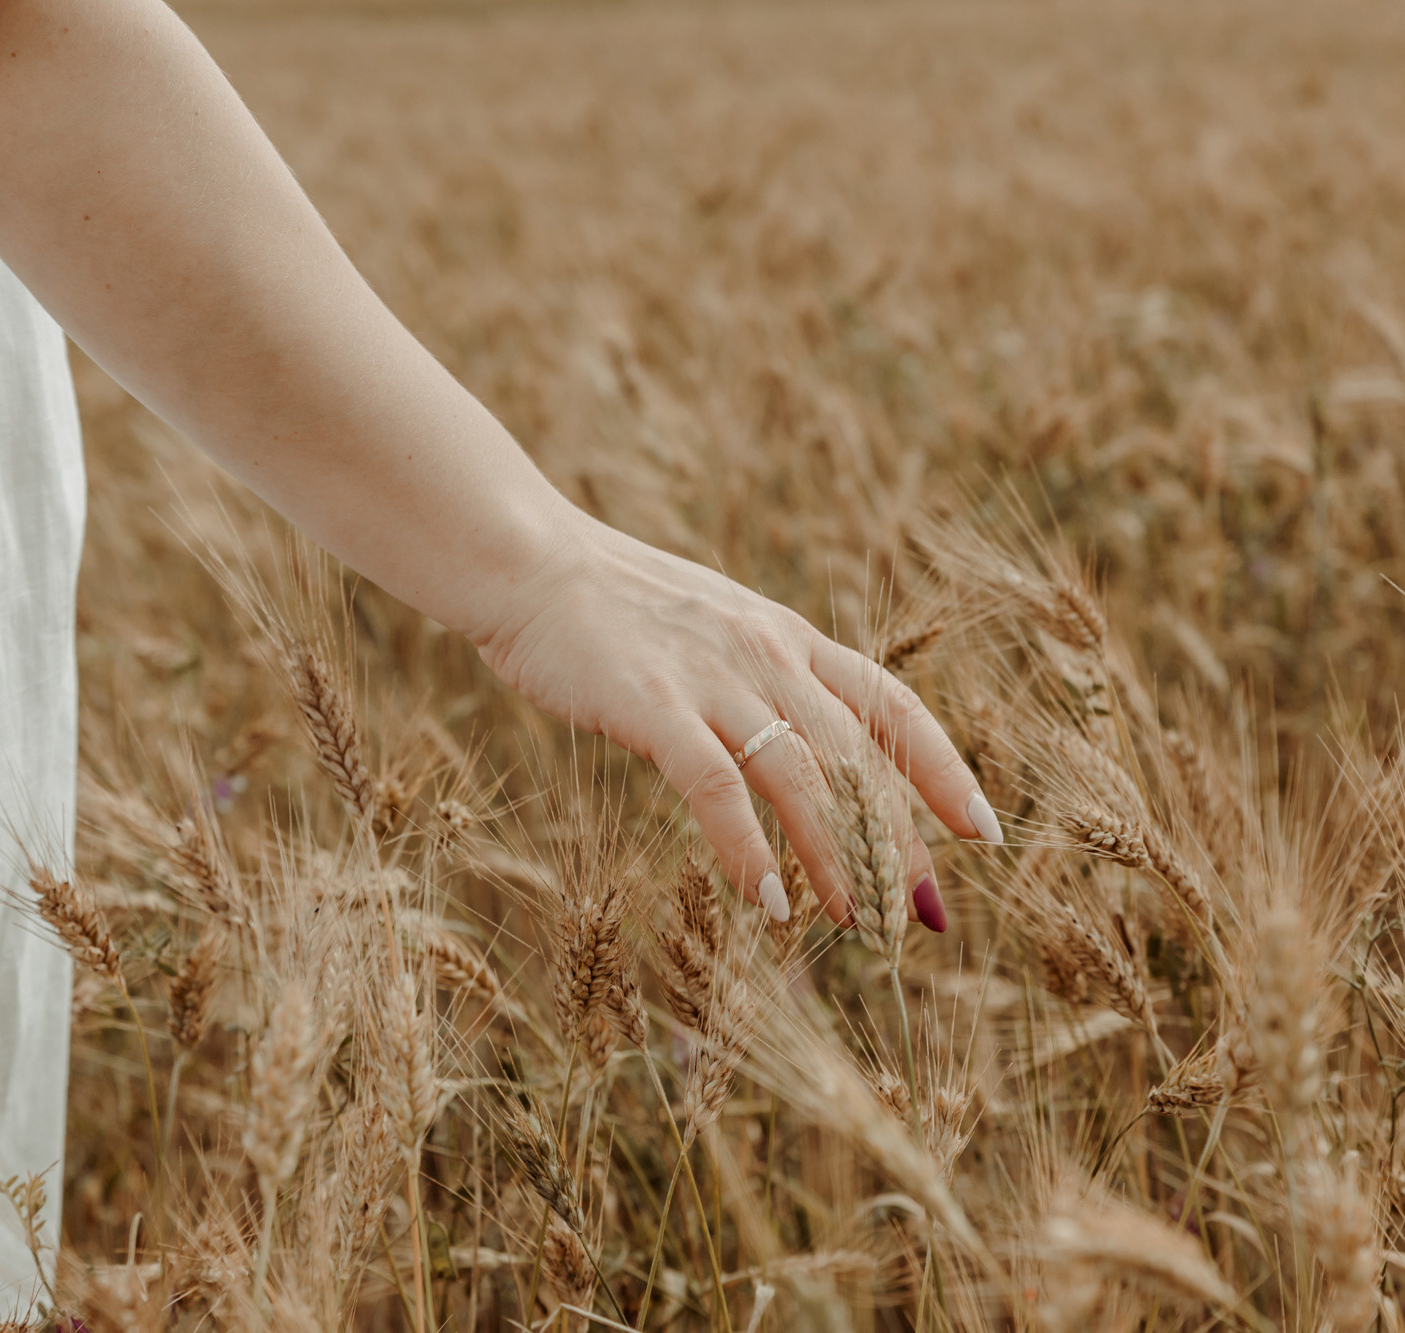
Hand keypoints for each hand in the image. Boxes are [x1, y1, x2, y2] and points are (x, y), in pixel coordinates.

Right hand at [471, 515, 1002, 929]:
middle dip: (899, 841)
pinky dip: (749, 850)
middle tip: (920, 913)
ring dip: (836, 858)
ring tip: (854, 924)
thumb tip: (789, 741)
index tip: (981, 833)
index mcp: (784, 635)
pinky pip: (718, 788)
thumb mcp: (706, 627)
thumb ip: (753, 676)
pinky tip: (769, 901)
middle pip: (859, 757)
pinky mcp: (653, 705)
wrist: (526, 561)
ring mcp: (712, 678)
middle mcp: (766, 654)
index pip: (891, 706)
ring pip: (803, 779)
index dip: (944, 770)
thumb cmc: (605, 604)